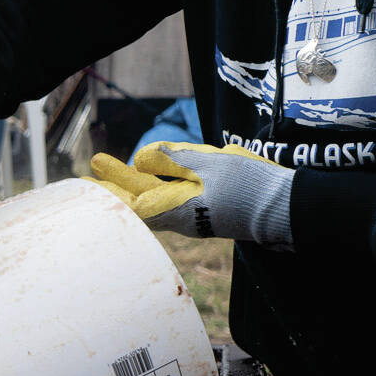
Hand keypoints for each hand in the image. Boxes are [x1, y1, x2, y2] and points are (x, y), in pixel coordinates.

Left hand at [90, 141, 292, 245]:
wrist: (285, 209)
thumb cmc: (249, 185)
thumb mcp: (211, 164)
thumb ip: (174, 160)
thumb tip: (141, 158)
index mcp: (177, 207)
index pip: (133, 197)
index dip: (112, 186)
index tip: (90, 174)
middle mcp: (181, 216)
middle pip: (140, 200)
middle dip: (116, 187)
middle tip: (89, 177)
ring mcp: (194, 216)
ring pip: (156, 201)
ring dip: (135, 189)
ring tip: (113, 180)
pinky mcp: (207, 213)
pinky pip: (175, 201)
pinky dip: (158, 190)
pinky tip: (151, 183)